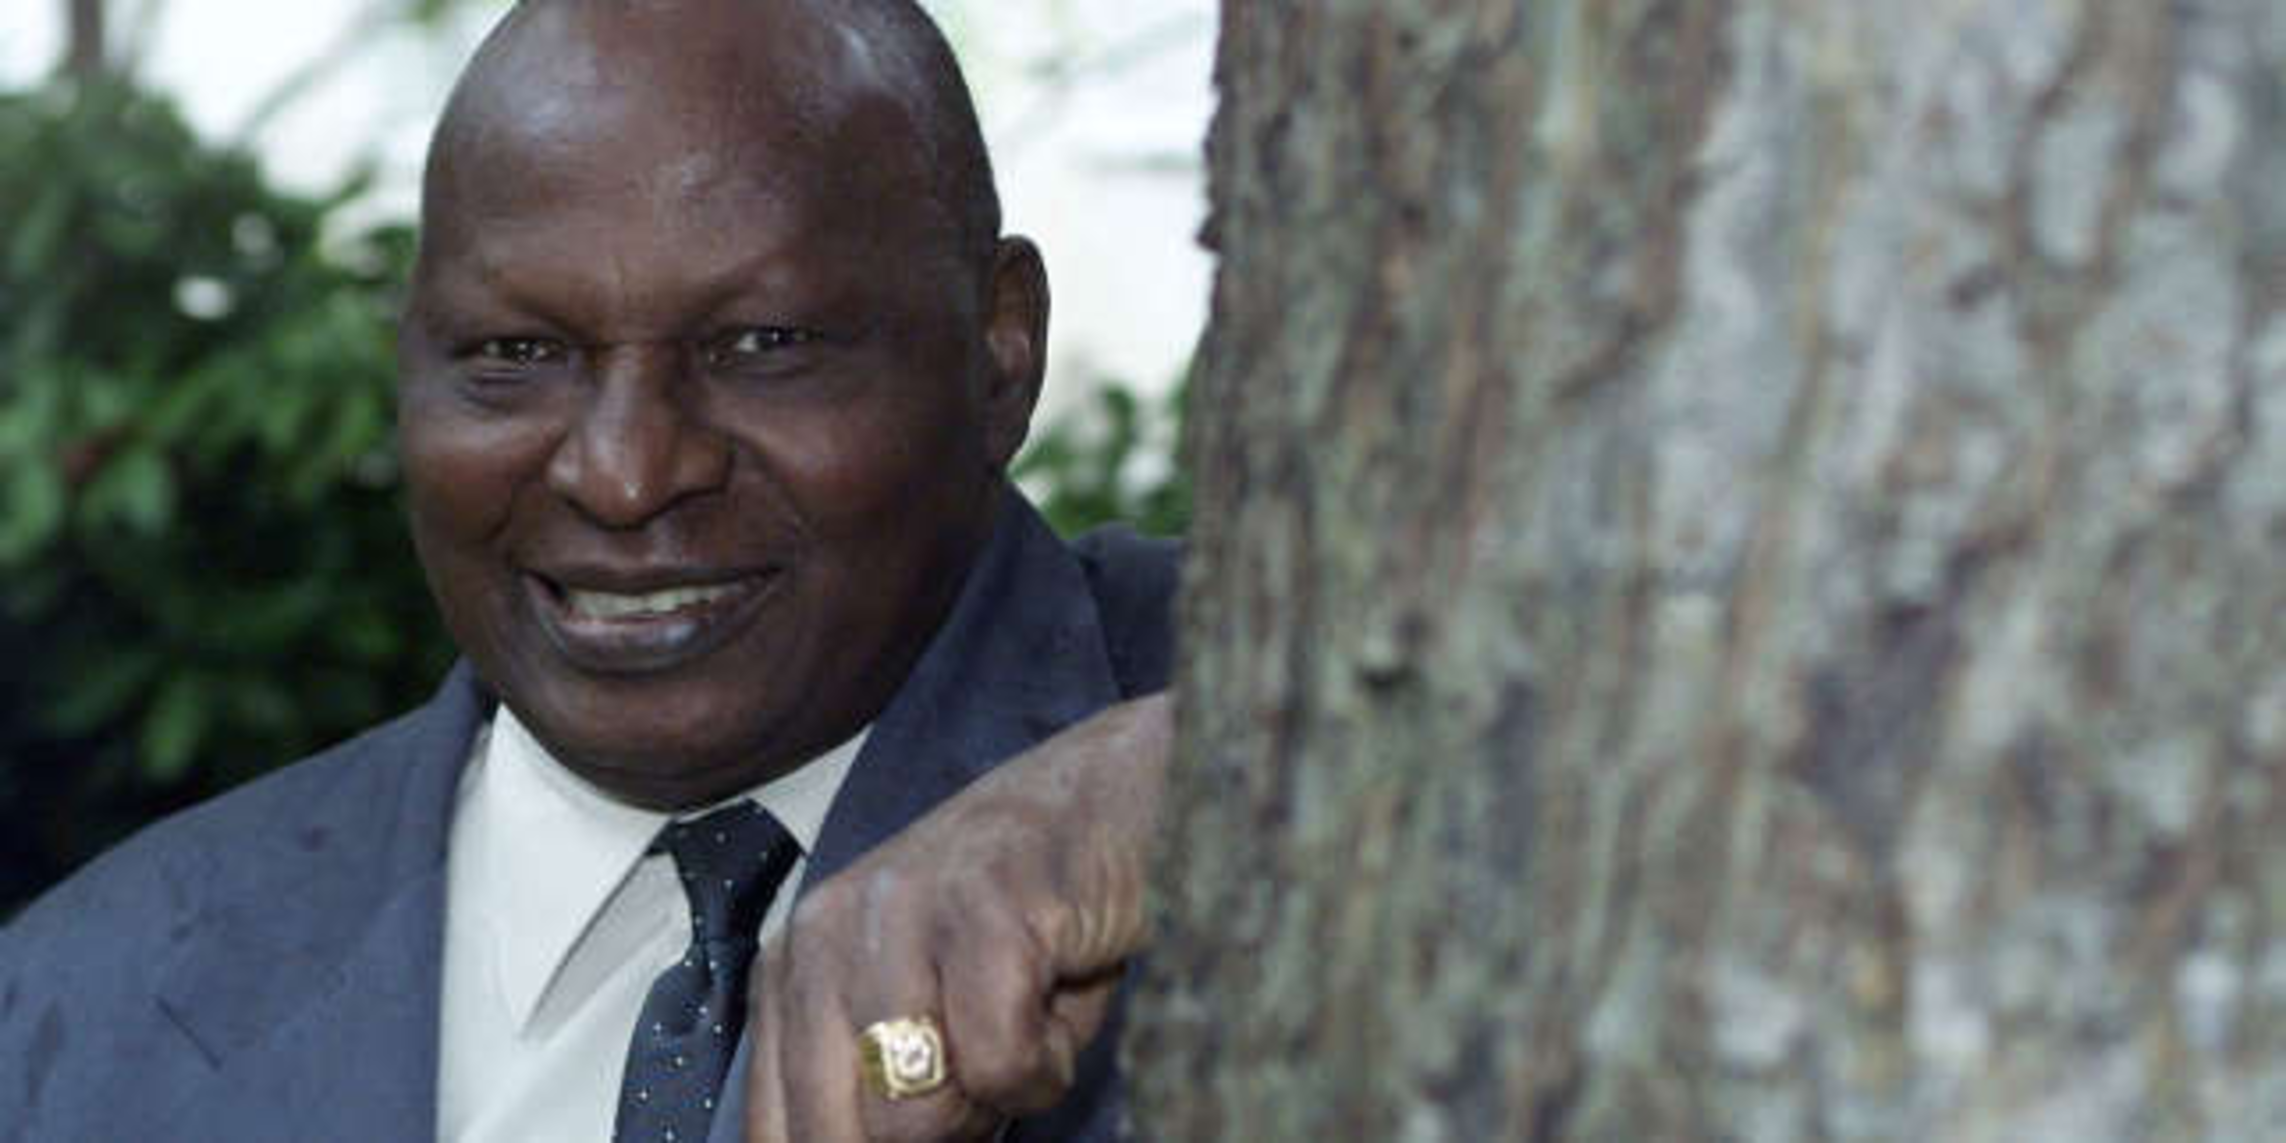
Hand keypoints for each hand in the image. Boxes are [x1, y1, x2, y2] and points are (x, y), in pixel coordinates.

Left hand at [744, 693, 1172, 1142]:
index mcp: (795, 969)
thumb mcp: (924, 1007)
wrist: (1124, 788)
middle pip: (838, 1140)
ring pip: (913, 1118)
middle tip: (991, 1065)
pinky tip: (1065, 988)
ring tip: (1028, 1015)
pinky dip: (1051, 1062)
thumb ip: (873, 1092)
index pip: (776, 1132)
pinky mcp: (983, 909)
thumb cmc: (1029, 920)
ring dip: (995, 1097)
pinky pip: (1000, 1065)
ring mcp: (899, 915)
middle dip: (933, 1137)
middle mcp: (823, 934)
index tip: (940, 1128)